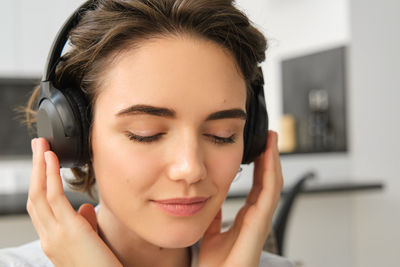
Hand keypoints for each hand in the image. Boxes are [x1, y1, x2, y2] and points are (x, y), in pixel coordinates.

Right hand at [27, 138, 121, 266]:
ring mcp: (54, 235)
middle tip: (38, 147)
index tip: (43, 164)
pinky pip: (54, 197)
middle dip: (35, 170)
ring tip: (42, 145)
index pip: (40, 208)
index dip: (39, 184)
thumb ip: (84, 224)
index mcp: (54, 240)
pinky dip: (50, 175)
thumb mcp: (90, 243)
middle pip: (33, 197)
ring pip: (39, 193)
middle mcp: (49, 238)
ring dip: (40, 166)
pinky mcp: (67, 231)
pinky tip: (52, 159)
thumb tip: (85, 207)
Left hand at [198, 131, 282, 266]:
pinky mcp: (259, 225)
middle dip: (270, 158)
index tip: (258, 148)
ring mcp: (260, 221)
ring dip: (273, 161)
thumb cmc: (216, 266)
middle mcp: (256, 218)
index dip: (261, 167)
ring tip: (271, 140)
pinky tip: (268, 157)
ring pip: (272, 185)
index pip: (258, 186)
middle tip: (269, 137)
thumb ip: (213, 216)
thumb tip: (209, 199)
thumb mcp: (210, 233)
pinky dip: (270, 174)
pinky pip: (267, 195)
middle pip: (269, 182)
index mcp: (247, 219)